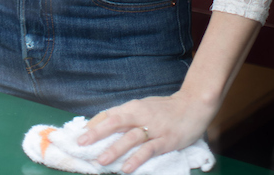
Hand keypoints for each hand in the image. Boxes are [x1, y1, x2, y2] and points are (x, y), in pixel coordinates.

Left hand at [77, 92, 216, 172]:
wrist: (193, 106)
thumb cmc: (164, 109)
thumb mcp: (142, 107)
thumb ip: (125, 115)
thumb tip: (102, 123)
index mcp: (133, 107)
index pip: (109, 115)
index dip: (94, 125)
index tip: (80, 135)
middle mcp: (141, 116)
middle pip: (115, 123)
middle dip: (97, 134)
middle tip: (82, 144)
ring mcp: (154, 128)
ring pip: (130, 138)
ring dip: (114, 150)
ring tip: (101, 161)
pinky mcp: (166, 141)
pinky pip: (149, 150)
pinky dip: (137, 159)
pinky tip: (127, 167)